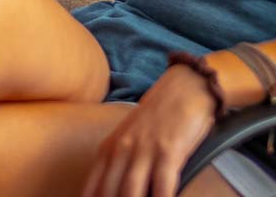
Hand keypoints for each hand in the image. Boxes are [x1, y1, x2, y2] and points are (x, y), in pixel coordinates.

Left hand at [81, 66, 218, 196]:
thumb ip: (119, 164)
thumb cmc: (158, 117)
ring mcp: (143, 151)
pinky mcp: (168, 152)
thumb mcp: (129, 139)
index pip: (92, 188)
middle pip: (109, 193)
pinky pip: (162, 186)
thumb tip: (115, 191)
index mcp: (108, 150)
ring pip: (131, 192)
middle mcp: (121, 151)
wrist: (183, 89)